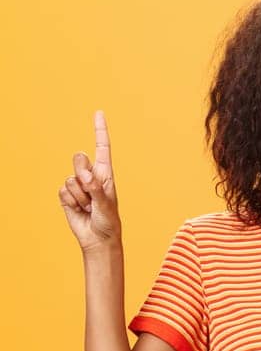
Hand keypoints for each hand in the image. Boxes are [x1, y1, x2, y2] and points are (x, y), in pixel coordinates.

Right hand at [59, 110, 122, 251]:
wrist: (97, 238)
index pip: (102, 147)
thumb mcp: (106, 205)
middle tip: (91, 191)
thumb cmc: (108, 221)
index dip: (99, 130)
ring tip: (88, 207)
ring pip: (70, 179)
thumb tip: (85, 175)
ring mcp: (78, 185)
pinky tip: (79, 209)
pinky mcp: (66, 194)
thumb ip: (96, 189)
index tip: (99, 112)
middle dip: (82, 173)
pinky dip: (70, 202)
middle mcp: (91, 176)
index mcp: (105, 174)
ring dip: (79, 196)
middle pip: (79, 159)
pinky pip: (62, 191)